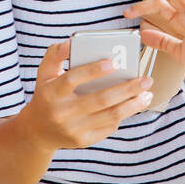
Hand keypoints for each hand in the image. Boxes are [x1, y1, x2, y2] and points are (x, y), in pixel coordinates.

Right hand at [22, 40, 154, 149]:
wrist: (37, 131)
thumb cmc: (47, 94)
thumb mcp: (44, 73)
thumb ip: (55, 54)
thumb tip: (71, 42)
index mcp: (51, 92)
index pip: (72, 79)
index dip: (92, 71)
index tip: (113, 62)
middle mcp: (61, 113)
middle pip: (99, 100)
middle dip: (127, 89)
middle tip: (146, 79)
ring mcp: (72, 129)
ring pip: (109, 116)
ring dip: (132, 105)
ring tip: (147, 94)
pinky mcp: (81, 141)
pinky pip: (108, 127)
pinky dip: (122, 115)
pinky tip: (132, 105)